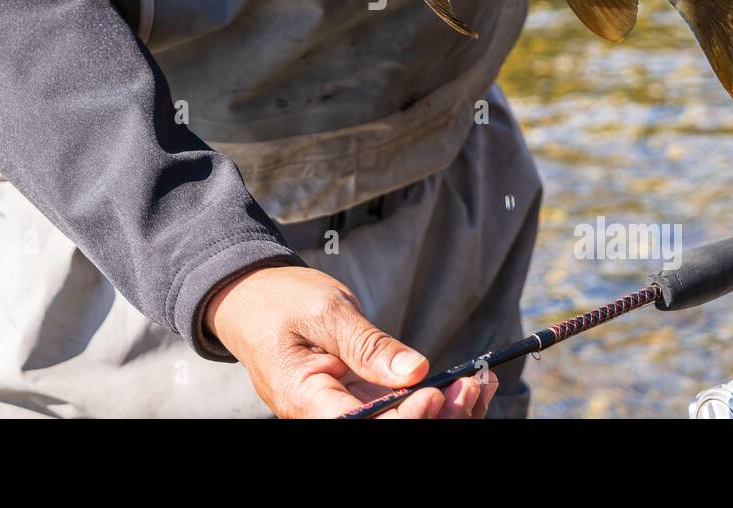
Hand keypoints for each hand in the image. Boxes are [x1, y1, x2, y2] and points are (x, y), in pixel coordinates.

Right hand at [205, 265, 497, 418]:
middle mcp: (323, 416)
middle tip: (475, 384)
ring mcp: (341, 413)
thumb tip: (415, 371)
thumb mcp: (324, 311)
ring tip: (480, 383)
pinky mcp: (357, 404)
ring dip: (444, 412)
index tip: (436, 389)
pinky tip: (466, 384)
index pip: (360, 425)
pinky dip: (434, 400)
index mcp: (305, 399)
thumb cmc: (280, 300)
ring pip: (399, 426)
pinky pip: (398, 412)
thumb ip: (368, 344)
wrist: (251, 299)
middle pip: (388, 432)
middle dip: (437, 416)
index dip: (406, 417)